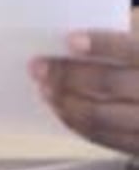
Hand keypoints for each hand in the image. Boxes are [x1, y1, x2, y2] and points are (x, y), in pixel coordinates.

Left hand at [30, 23, 138, 154]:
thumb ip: (124, 32)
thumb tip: (75, 31)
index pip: (131, 50)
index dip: (101, 44)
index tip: (71, 39)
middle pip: (110, 84)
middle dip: (69, 74)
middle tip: (39, 66)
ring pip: (102, 116)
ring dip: (66, 101)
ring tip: (44, 87)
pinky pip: (103, 138)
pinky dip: (76, 123)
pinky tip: (59, 107)